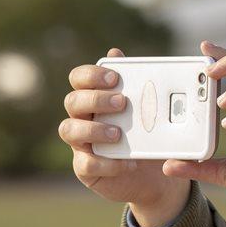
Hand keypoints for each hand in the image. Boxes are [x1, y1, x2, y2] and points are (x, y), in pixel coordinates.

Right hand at [60, 48, 189, 226]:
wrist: (156, 174)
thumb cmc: (149, 135)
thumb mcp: (149, 111)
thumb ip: (134, 85)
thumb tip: (116, 52)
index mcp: (95, 99)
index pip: (79, 79)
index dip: (91, 75)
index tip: (114, 77)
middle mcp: (82, 118)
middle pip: (72, 101)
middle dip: (96, 99)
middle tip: (122, 102)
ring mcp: (81, 144)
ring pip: (69, 130)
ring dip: (93, 129)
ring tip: (118, 133)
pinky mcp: (86, 168)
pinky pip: (86, 164)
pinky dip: (107, 163)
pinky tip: (129, 162)